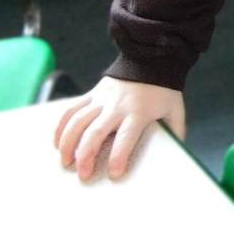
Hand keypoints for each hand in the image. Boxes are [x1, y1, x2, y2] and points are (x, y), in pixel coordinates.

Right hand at [53, 76, 185, 183]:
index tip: (114, 173)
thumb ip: (175, 133)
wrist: (151, 59)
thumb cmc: (163, 90)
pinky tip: (57, 143)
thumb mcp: (175, 110)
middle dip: (86, 155)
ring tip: (66, 162)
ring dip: (68, 143)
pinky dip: (61, 127)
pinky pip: (71, 110)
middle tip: (84, 174)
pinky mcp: (91, 94)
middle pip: (96, 131)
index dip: (118, 156)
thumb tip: (175, 155)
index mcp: (138, 112)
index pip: (126, 137)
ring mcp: (101, 99)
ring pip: (78, 121)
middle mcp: (117, 106)